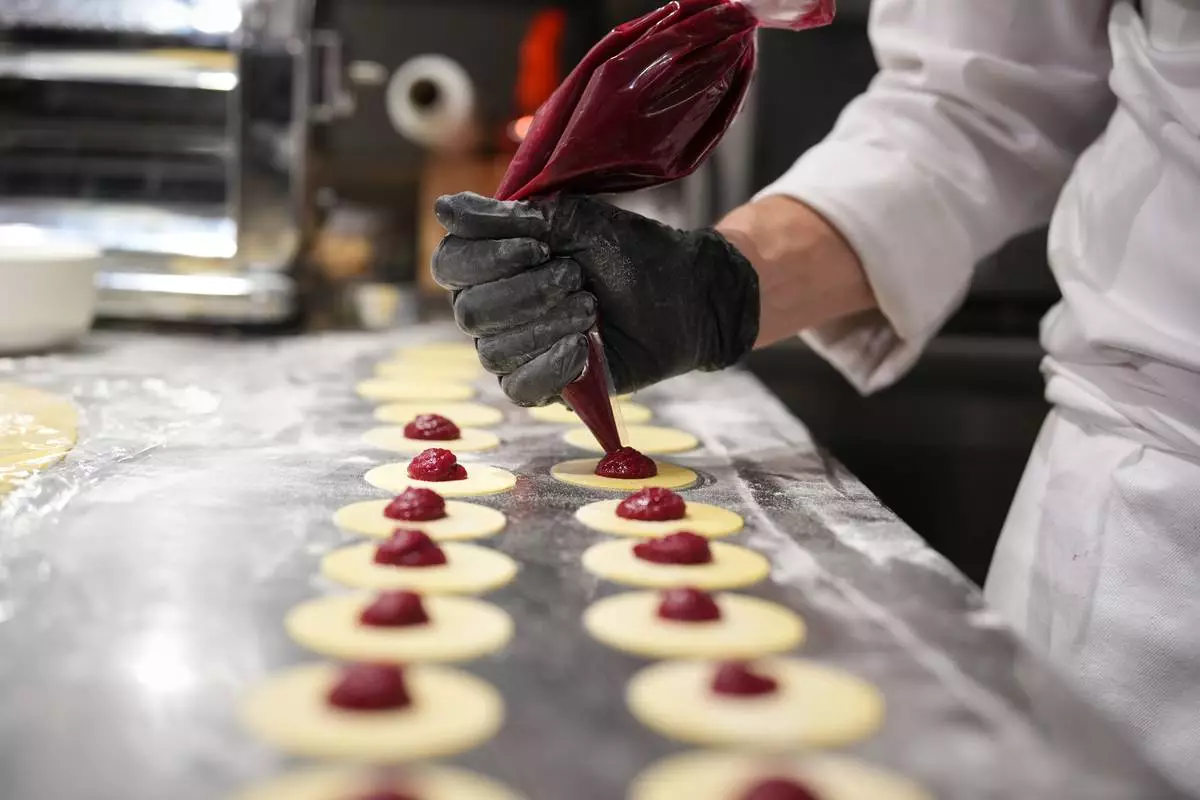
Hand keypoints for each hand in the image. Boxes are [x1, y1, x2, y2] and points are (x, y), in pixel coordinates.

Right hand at [432, 192, 759, 405]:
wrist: (684, 294)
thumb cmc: (629, 252)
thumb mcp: (572, 220)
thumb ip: (506, 217)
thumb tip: (442, 211)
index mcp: (493, 263)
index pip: (450, 263)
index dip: (486, 255)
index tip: (540, 242)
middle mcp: (494, 309)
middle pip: (470, 310)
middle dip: (527, 291)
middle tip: (577, 277)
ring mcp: (516, 350)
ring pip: (494, 349)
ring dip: (547, 324)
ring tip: (592, 307)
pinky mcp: (545, 386)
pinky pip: (520, 387)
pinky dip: (551, 364)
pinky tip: (584, 347)